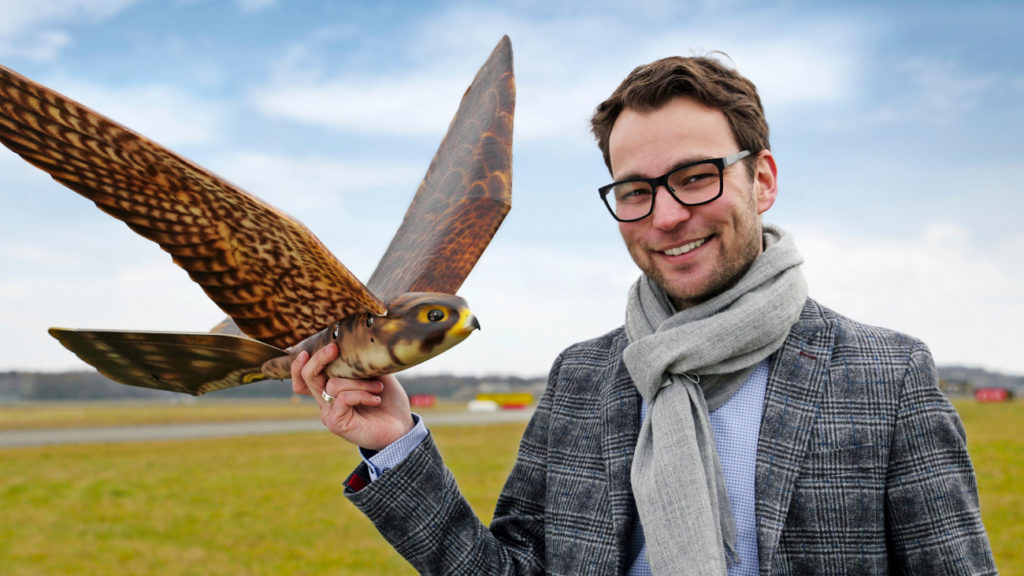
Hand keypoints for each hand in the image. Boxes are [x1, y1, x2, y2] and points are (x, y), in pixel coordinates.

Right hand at [290, 343, 414, 450]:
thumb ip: (362, 363)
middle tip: (334, 348)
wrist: (400, 427)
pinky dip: (361, 395)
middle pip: (308, 377)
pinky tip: (375, 399)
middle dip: (318, 359)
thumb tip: (356, 346)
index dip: (300, 363)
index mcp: (331, 389)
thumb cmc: (388, 401)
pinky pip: (343, 398)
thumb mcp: (376, 375)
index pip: (305, 377)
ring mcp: (329, 413)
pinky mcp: (336, 423)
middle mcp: (326, 401)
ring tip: (378, 388)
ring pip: (332, 385)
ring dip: (359, 382)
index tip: (312, 349)